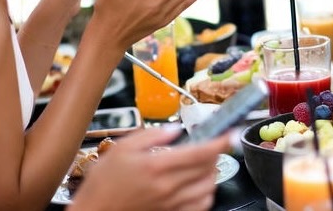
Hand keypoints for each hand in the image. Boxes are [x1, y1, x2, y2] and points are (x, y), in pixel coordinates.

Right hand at [71, 126, 229, 210]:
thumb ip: (152, 135)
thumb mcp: (122, 148)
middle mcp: (168, 187)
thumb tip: (175, 129)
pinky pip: (200, 207)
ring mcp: (170, 205)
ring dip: (212, 173)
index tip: (229, 133)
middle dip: (216, 153)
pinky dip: (206, 193)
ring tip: (204, 163)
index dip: (220, 142)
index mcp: (157, 166)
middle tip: (212, 143)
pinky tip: (198, 184)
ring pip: (208, 189)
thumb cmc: (103, 183)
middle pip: (208, 169)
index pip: (200, 152)